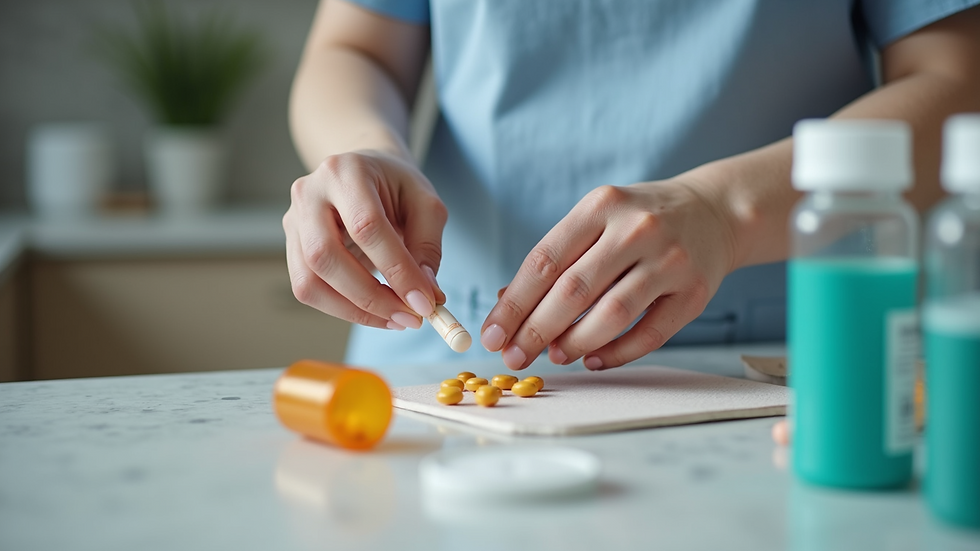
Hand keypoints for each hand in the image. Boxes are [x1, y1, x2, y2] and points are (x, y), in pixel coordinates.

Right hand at [283, 150, 445, 329]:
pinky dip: (343, 309)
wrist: (365, 173)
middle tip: (410, 317)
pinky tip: (375, 312)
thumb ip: (428, 247)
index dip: (396, 269)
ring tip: (395, 318)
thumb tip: (426, 295)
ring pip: (310, 281)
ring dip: (354, 310)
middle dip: (371, 297)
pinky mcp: (292, 246)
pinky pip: (308, 289)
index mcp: (346, 171)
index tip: (424, 303)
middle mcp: (310, 193)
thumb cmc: (397, 188)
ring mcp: (294, 221)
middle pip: (326, 256)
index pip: (366, 226)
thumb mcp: (426, 205)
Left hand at [480, 179, 737, 369]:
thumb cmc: (639, 220)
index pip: (545, 260)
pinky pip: (650, 333)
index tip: (492, 335)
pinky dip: (617, 353)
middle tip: (514, 356)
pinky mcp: (694, 292)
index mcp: (600, 206)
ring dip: (575, 342)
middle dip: (536, 330)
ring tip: (554, 356)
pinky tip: (594, 360)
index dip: (514, 303)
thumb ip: (556, 258)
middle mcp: (635, 229)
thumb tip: (506, 305)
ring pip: (612, 314)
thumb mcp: (596, 220)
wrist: (715, 212)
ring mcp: (669, 260)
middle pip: (574, 290)